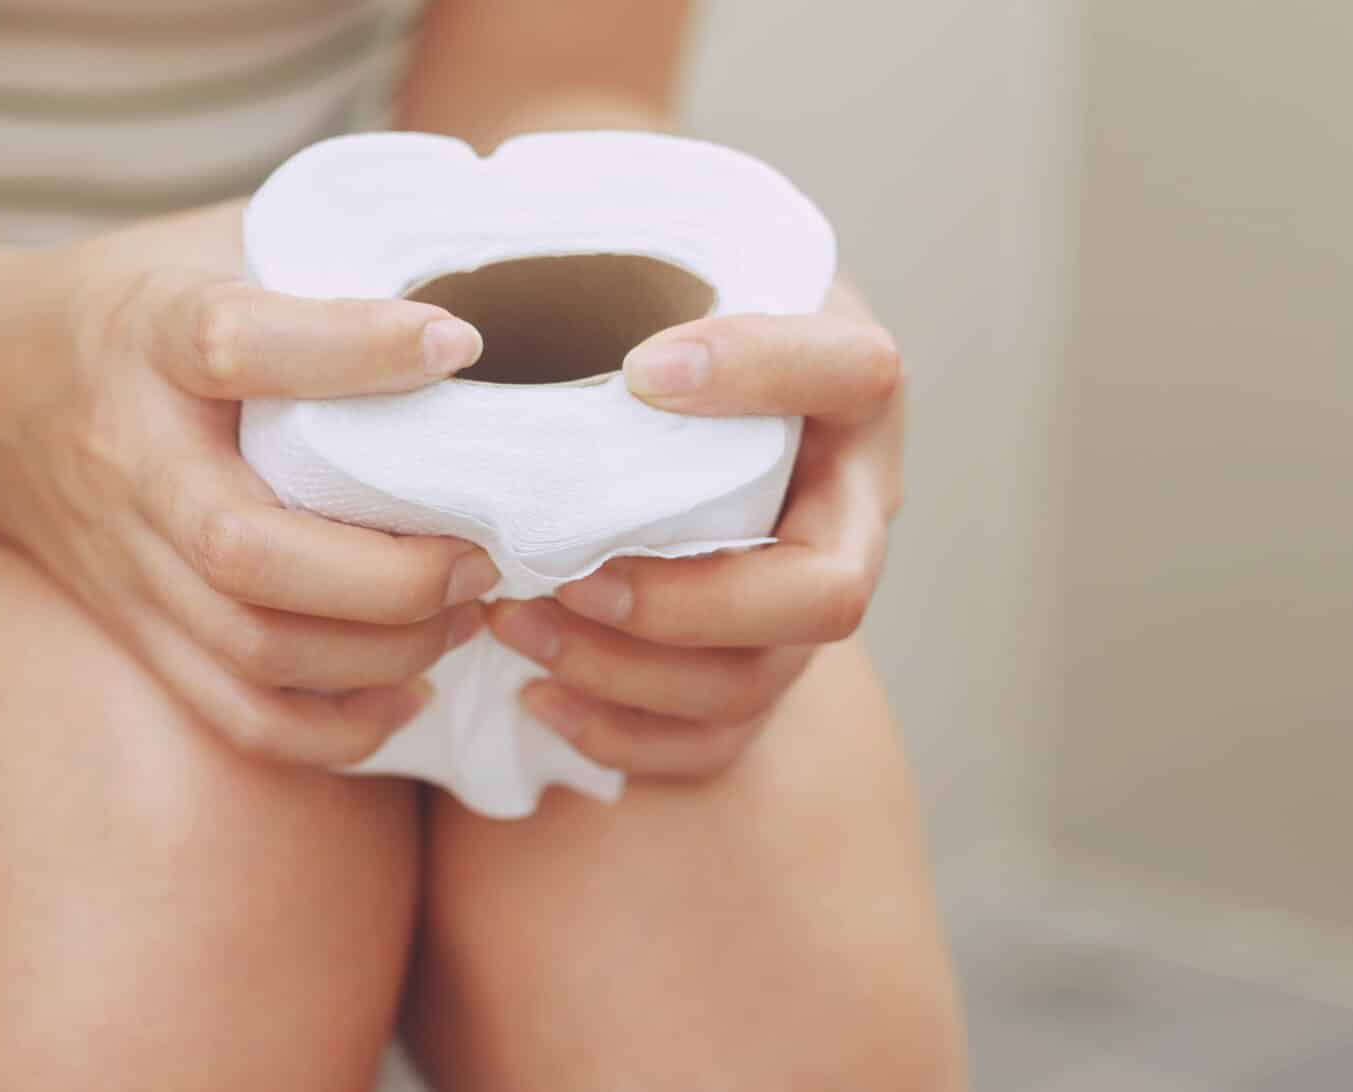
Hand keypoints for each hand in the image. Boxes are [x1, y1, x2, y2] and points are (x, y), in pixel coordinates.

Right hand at [0, 203, 498, 764]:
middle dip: (393, 570)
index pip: (239, 343)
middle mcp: (131, 458)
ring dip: (382, 650)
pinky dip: (335, 727)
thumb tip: (487, 266)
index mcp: (149, 338)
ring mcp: (128, 558)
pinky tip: (410, 688)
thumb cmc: (128, 306)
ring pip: (253, 647)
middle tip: (485, 550)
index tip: (459, 343)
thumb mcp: (208, 241)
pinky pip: (235, 714)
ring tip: (466, 613)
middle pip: (248, 546)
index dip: (353, 348)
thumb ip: (323, 250)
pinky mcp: (138, 626)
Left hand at [486, 281, 904, 778]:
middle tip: (572, 572)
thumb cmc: (668, 298)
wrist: (673, 368)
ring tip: (511, 623)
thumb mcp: (675, 245)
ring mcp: (805, 597)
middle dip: (693, 602)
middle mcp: (852, 505)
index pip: (849, 374)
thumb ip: (636, 234)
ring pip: (758, 681)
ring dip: (628, 672)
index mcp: (850, 386)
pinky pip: (716, 739)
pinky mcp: (755, 662)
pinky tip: (536, 694)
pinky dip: (623, 735)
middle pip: (827, 594)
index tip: (641, 365)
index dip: (761, 376)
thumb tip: (500, 204)